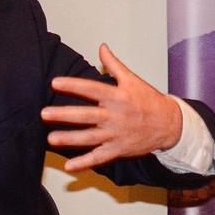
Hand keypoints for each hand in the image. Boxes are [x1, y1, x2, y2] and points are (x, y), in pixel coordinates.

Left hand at [42, 44, 182, 172]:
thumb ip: (114, 65)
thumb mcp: (132, 80)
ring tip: (51, 139)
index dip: (73, 85)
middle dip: (64, 115)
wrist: (169, 124)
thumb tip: (102, 47)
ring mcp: (116, 135)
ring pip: (89, 138)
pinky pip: (99, 157)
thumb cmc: (149, 101)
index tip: (55, 83)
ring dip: (70, 139)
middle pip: (86, 115)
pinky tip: (69, 167)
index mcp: (117, 97)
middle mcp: (115, 116)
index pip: (91, 89)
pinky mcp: (118, 150)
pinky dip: (85, 163)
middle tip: (44, 113)